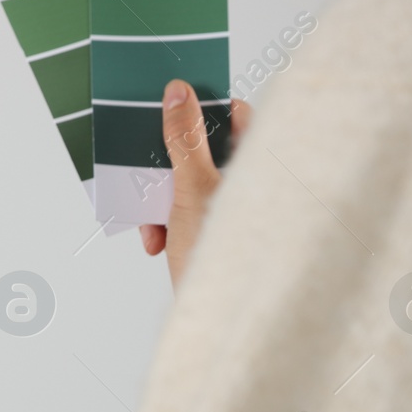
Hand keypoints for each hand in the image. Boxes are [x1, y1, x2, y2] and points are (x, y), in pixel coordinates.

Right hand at [140, 80, 252, 288]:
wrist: (214, 318)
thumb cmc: (220, 255)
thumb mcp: (192, 187)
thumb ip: (184, 137)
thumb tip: (178, 93)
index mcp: (259, 164)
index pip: (236, 115)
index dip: (202, 112)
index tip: (172, 115)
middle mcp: (250, 184)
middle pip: (203, 151)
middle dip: (170, 168)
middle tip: (152, 175)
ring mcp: (232, 209)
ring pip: (189, 184)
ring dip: (163, 201)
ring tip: (154, 223)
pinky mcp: (214, 231)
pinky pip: (185, 213)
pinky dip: (167, 224)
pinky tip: (158, 243)